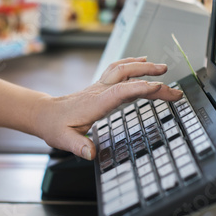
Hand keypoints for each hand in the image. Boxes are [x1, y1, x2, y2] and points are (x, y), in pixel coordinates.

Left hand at [31, 57, 182, 159]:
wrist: (45, 114)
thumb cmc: (55, 126)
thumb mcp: (64, 140)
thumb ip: (78, 146)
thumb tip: (90, 153)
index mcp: (95, 102)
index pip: (122, 91)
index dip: (141, 89)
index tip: (159, 88)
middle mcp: (100, 90)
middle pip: (127, 75)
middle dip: (150, 76)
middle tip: (171, 86)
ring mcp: (100, 86)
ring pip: (124, 69)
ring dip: (143, 66)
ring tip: (161, 68)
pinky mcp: (101, 86)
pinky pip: (119, 69)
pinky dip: (133, 64)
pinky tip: (141, 62)